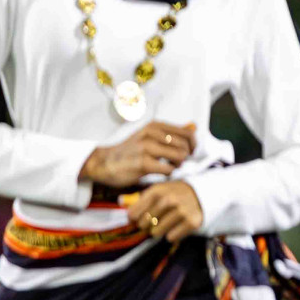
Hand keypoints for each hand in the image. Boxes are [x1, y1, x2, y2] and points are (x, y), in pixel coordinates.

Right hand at [79, 121, 196, 187]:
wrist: (105, 162)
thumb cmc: (131, 150)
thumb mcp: (149, 135)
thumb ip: (171, 132)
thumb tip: (194, 126)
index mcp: (155, 125)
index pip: (187, 133)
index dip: (193, 145)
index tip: (189, 152)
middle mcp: (151, 133)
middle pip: (185, 146)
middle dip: (185, 157)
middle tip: (177, 162)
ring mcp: (147, 148)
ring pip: (179, 156)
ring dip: (178, 165)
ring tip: (170, 167)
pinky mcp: (143, 163)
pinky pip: (169, 170)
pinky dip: (169, 173)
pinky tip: (161, 172)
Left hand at [123, 181, 204, 243]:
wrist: (202, 193)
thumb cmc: (175, 193)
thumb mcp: (158, 189)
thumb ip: (139, 196)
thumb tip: (120, 201)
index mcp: (157, 191)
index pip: (134, 213)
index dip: (133, 219)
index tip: (136, 220)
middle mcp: (168, 200)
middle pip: (144, 224)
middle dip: (146, 225)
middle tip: (153, 222)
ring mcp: (181, 211)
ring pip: (157, 232)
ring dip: (158, 231)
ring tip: (164, 224)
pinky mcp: (191, 222)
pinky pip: (171, 237)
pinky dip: (172, 235)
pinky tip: (176, 227)